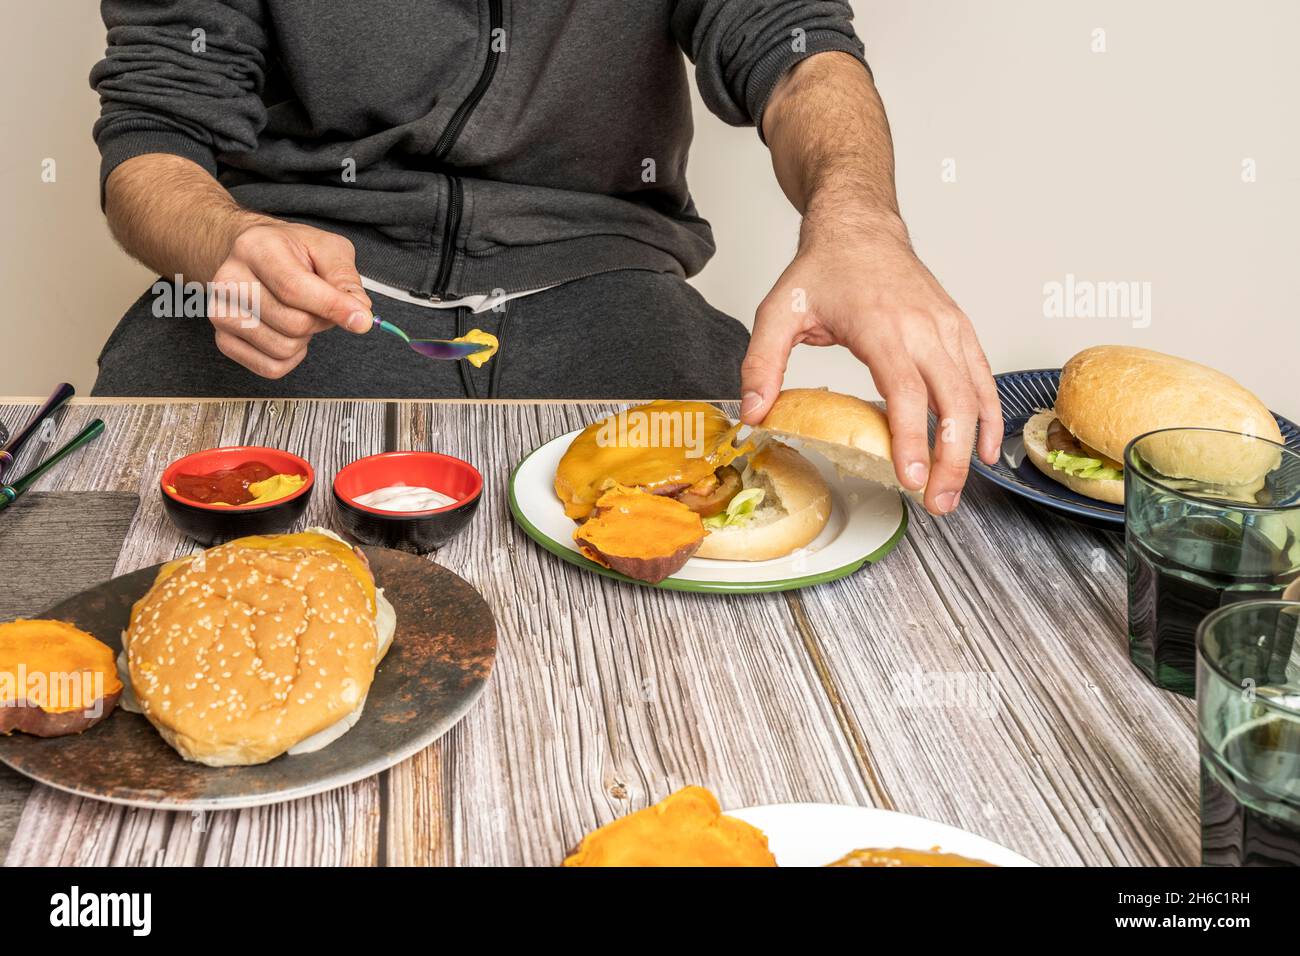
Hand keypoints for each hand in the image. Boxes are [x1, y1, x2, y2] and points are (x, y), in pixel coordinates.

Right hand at [208, 221, 372, 378]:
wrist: (250, 254)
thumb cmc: (290, 251)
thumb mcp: (326, 248)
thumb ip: (345, 279)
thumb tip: (359, 314)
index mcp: (256, 247)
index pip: (294, 288)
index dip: (332, 307)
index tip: (362, 319)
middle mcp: (229, 279)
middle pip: (293, 324)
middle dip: (320, 320)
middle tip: (317, 304)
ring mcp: (220, 311)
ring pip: (283, 349)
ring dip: (304, 339)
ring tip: (298, 313)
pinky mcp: (223, 339)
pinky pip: (270, 368)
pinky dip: (290, 358)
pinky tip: (286, 333)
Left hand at [739, 223, 1000, 515]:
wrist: (860, 228)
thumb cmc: (825, 269)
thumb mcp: (778, 311)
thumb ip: (761, 363)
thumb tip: (754, 412)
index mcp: (882, 325)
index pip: (904, 391)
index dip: (910, 438)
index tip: (910, 478)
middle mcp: (923, 327)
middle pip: (950, 401)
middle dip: (948, 458)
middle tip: (937, 502)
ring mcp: (947, 327)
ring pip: (972, 393)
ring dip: (969, 445)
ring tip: (952, 490)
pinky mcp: (958, 329)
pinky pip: (981, 377)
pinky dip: (987, 415)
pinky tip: (982, 449)